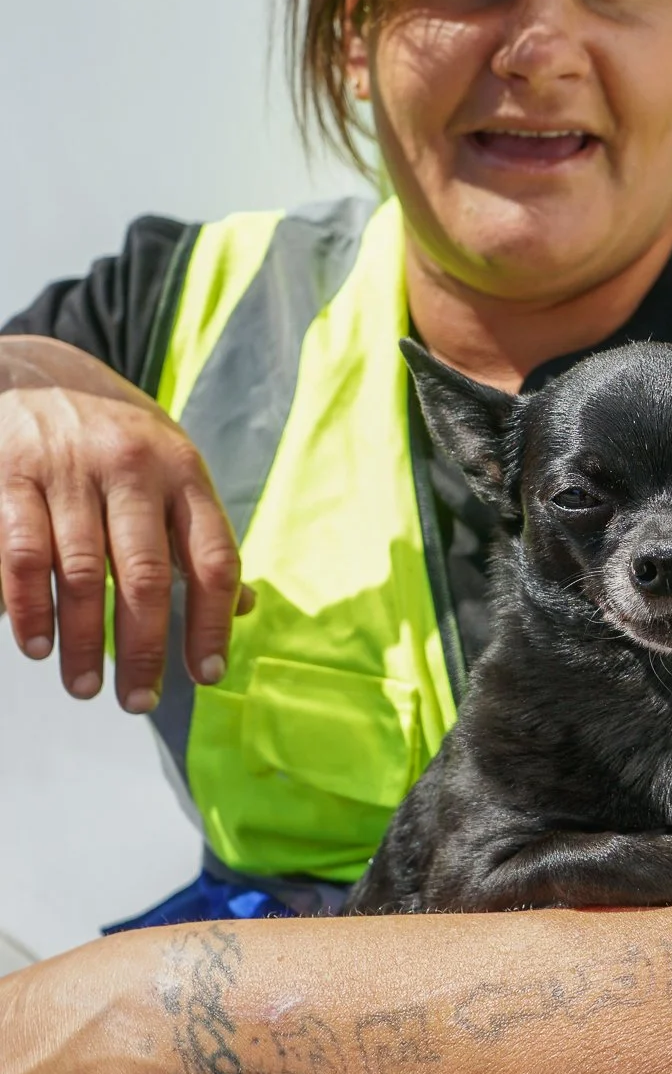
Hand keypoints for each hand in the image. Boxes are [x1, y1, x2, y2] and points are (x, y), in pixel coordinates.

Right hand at [0, 345, 251, 709]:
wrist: (39, 371)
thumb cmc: (116, 439)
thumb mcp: (172, 469)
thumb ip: (200, 536)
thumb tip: (245, 608)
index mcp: (182, 470)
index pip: (212, 557)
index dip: (213, 622)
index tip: (205, 675)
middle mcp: (130, 467)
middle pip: (146, 575)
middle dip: (144, 648)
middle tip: (138, 702)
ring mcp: (69, 469)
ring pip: (82, 574)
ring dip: (83, 641)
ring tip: (83, 687)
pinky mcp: (11, 474)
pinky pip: (22, 555)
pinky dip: (30, 608)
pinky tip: (37, 646)